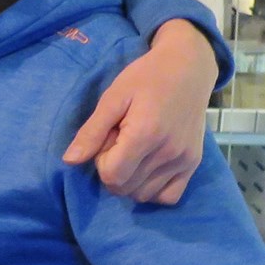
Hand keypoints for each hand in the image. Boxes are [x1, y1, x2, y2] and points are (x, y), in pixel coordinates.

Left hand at [62, 19, 216, 204]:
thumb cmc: (146, 77)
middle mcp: (168, 153)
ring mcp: (184, 160)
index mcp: (145, 135)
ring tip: (134, 152)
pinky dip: (153, 189)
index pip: (112, 175)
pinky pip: (169, 196)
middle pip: (125, 188)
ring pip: (144, 195)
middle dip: (113, 171)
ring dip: (130, 181)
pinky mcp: (194, 163)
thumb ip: (92, 132)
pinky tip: (147, 169)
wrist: (188, 67)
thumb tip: (70, 161)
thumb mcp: (113, 98)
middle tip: (120, 143)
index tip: (107, 140)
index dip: (100, 162)